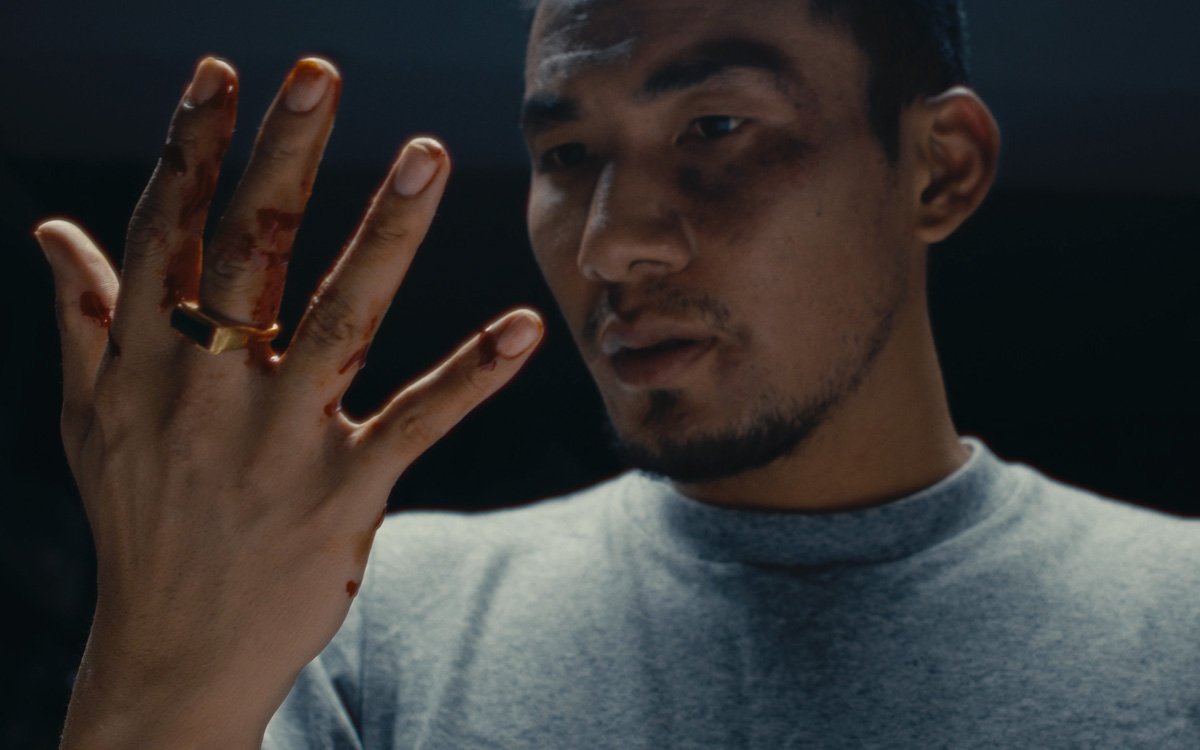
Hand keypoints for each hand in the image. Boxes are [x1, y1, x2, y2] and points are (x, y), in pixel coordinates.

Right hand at [36, 57, 542, 748]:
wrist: (173, 654)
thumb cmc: (139, 522)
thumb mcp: (87, 424)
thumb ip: (83, 323)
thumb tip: (53, 232)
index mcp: (146, 366)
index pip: (166, 235)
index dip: (192, 150)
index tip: (222, 74)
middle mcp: (208, 393)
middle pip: (248, 256)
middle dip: (281, 160)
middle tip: (319, 76)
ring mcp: (280, 442)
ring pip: (337, 321)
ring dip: (384, 235)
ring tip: (426, 156)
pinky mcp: (344, 492)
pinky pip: (417, 422)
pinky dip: (473, 374)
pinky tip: (525, 326)